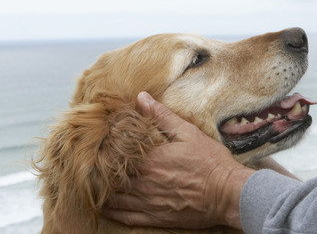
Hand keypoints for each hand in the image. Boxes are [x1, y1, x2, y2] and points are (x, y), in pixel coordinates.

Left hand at [103, 92, 254, 229]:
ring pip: (115, 200)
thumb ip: (162, 116)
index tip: (97, 147)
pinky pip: (127, 217)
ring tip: (94, 187)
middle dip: (100, 174)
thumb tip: (142, 98)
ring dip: (103, 193)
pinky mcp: (156, 217)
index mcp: (149, 160)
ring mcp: (148, 202)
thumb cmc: (209, 162)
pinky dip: (114, 213)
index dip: (104, 152)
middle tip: (90, 168)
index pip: (116, 155)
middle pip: (111, 179)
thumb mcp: (187, 132)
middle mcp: (143, 182)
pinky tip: (106, 208)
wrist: (227, 193)